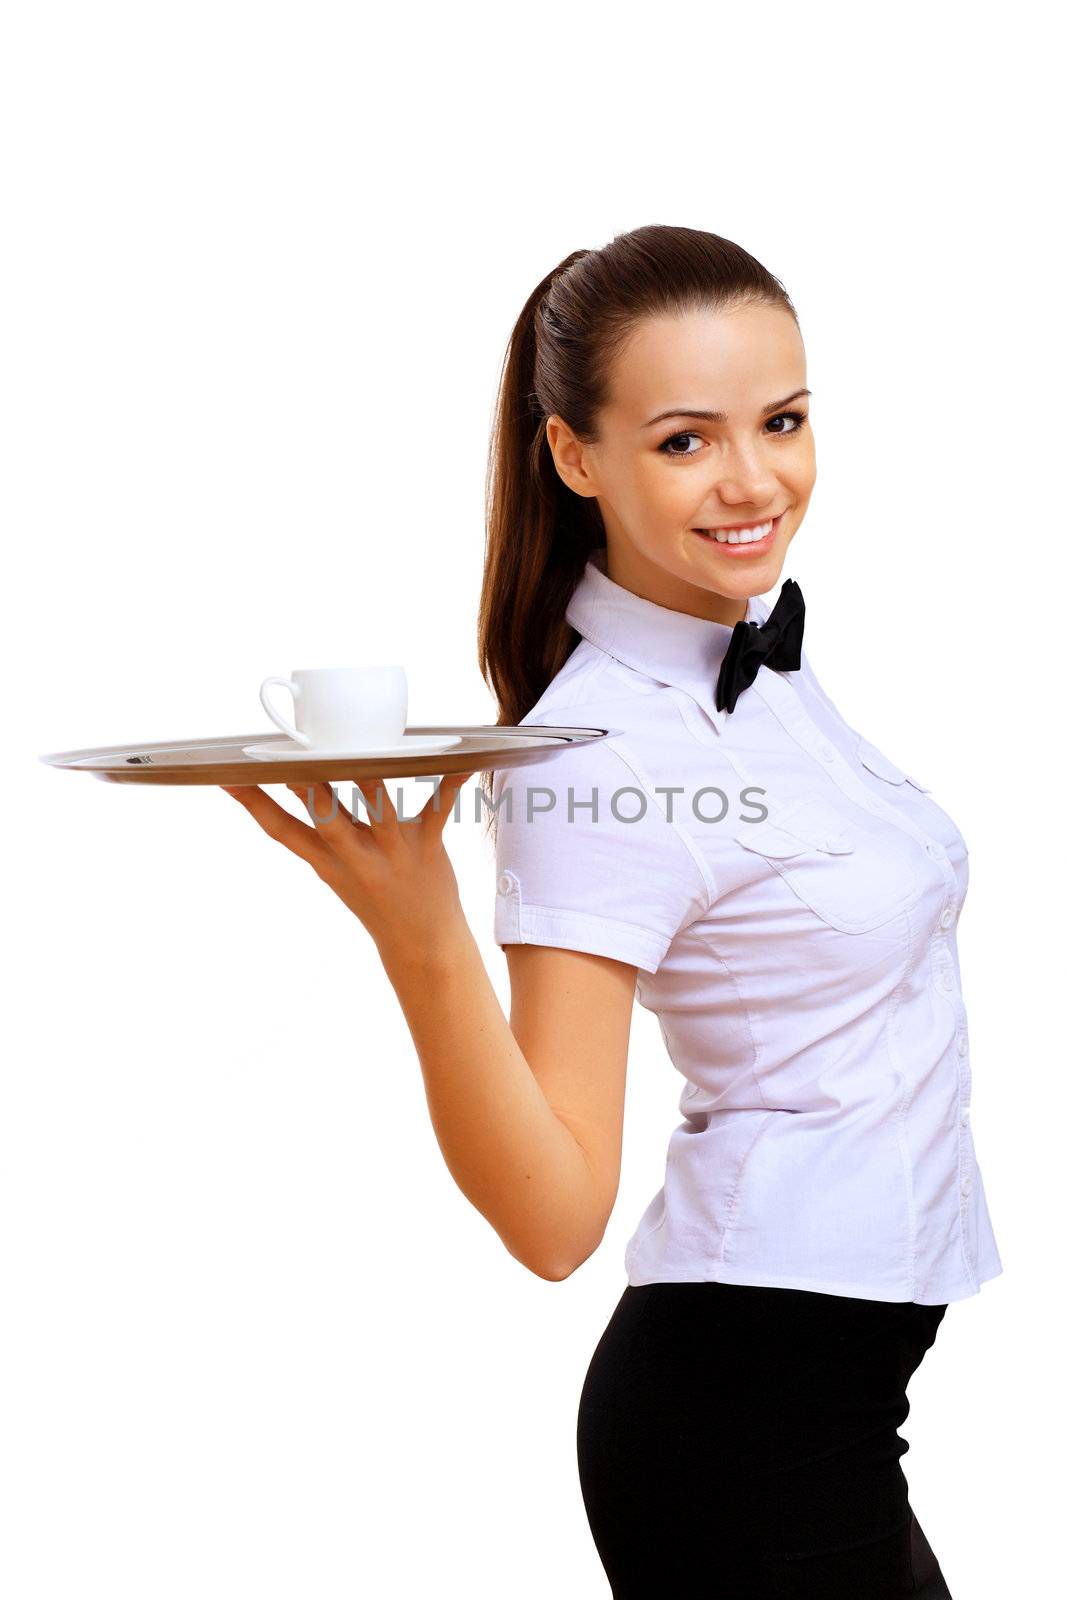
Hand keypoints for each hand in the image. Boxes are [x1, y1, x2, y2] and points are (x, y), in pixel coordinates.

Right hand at [220, 773, 474, 959]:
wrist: (420, 943)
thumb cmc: (376, 897)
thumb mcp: (336, 870)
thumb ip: (321, 830)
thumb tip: (298, 783)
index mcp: (327, 860)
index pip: (282, 831)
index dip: (254, 805)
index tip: (228, 779)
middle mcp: (355, 856)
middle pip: (325, 817)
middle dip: (308, 788)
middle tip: (291, 758)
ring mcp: (391, 851)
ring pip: (377, 809)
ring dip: (369, 781)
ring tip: (362, 751)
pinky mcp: (426, 846)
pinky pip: (439, 808)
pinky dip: (453, 783)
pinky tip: (465, 760)